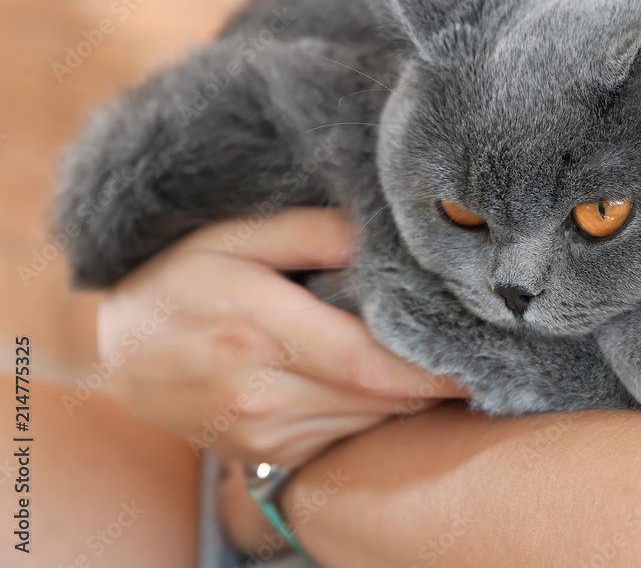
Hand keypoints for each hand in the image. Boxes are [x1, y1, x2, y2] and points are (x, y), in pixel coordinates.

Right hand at [96, 207, 466, 467]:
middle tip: (470, 354)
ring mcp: (260, 432)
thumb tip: (370, 231)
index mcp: (256, 328)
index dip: (428, 370)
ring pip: (365, 422)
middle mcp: (259, 392)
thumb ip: (304, 231)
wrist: (120, 353)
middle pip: (376, 398)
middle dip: (430, 381)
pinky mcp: (262, 454)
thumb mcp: (230, 234)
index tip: (475, 360)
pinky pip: (341, 438)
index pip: (365, 362)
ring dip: (406, 399)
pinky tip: (380, 386)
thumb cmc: (178, 279)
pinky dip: (371, 415)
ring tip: (432, 365)